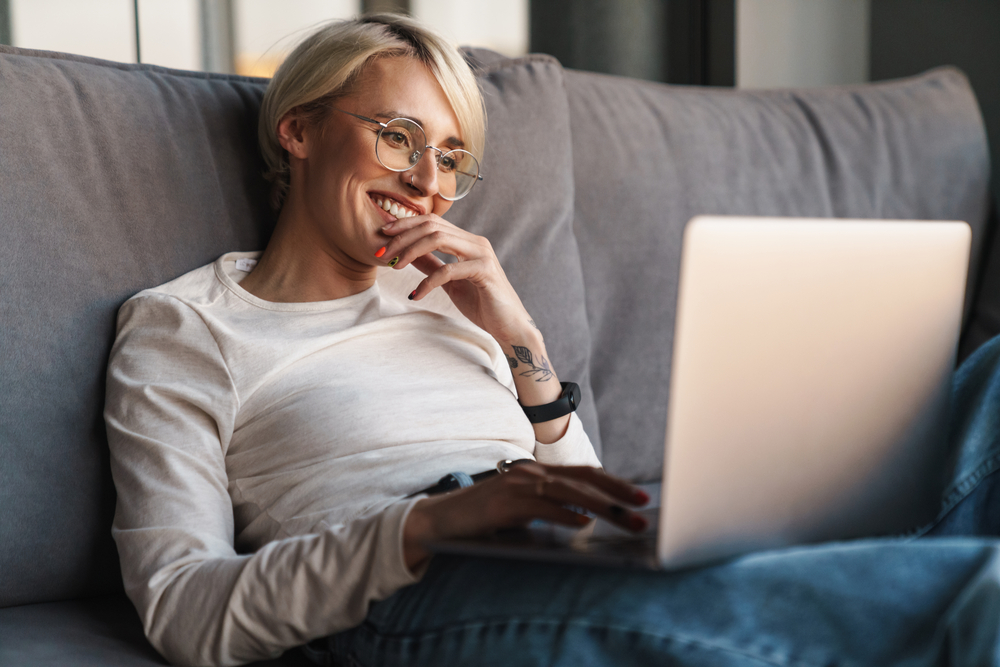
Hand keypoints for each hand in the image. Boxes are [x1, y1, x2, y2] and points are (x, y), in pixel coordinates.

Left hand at [378, 214, 531, 342]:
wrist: (509, 326)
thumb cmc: (482, 304)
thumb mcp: (450, 282)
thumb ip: (432, 265)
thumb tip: (409, 255)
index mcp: (468, 241)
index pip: (432, 222)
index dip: (405, 225)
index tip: (382, 235)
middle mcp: (476, 242)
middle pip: (431, 226)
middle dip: (402, 238)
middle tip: (382, 254)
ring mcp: (482, 255)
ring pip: (438, 239)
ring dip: (411, 252)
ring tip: (395, 267)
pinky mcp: (484, 272)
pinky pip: (448, 270)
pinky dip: (427, 282)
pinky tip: (415, 294)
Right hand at [402, 463, 650, 570]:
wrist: (440, 521)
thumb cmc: (485, 520)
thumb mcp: (523, 510)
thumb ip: (551, 507)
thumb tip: (587, 517)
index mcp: (537, 473)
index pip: (584, 474)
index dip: (614, 483)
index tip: (640, 497)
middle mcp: (530, 474)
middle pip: (583, 480)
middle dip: (617, 494)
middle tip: (643, 507)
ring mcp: (517, 486)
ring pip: (568, 492)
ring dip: (601, 507)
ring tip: (624, 519)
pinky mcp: (504, 505)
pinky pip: (540, 508)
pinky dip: (564, 515)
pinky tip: (583, 524)